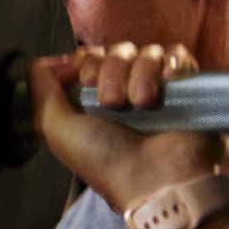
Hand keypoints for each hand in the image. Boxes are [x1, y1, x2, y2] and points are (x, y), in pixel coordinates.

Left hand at [27, 42, 228, 210]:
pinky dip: (169, 66)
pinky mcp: (188, 86)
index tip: (85, 82)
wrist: (154, 177)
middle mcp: (126, 90)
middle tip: (113, 103)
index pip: (90, 57)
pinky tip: (166, 87)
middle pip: (116, 51)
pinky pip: (177, 55)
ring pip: (146, 51)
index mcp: (94, 100)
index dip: (87, 63)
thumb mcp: (54, 128)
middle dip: (110, 70)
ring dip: (140, 73)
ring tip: (142, 104)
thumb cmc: (104, 159)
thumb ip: (41, 91)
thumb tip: (46, 62)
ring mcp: (158, 87)